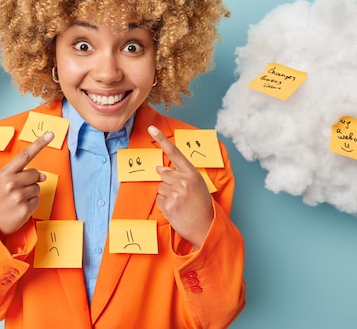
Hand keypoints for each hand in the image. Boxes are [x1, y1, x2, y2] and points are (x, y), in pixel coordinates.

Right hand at [0, 131, 53, 234]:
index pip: (25, 155)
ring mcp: (18, 197)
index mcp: (5, 173)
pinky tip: (20, 207)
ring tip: (17, 199)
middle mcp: (11, 183)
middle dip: (32, 180)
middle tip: (19, 188)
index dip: (39, 143)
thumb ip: (21, 173)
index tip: (50, 134)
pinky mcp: (25, 209)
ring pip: (37, 188)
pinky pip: (37, 201)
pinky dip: (31, 204)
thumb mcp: (2, 181)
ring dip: (31, 193)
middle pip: (35, 174)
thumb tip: (43, 176)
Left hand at [148, 125, 213, 250]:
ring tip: (180, 203)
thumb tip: (159, 168)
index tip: (151, 128)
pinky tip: (176, 209)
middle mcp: (183, 181)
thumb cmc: (201, 205)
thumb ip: (180, 174)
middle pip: (164, 174)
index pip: (175, 153)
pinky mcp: (168, 205)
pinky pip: (159, 199)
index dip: (163, 139)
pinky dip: (164, 204)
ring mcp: (175, 193)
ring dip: (167, 194)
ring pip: (160, 187)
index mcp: (192, 174)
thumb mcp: (196, 185)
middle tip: (182, 194)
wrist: (205, 227)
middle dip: (169, 182)